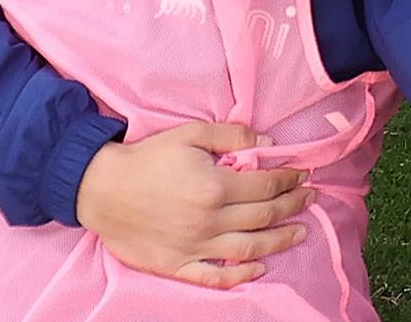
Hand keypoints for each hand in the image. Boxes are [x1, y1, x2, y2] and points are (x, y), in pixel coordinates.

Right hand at [76, 122, 314, 288]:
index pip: (265, 184)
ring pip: (249, 248)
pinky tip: (259, 270)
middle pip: (264, 215)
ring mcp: (195, 246)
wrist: (101, 188)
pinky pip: (216, 276)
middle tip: (309, 198)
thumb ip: (231, 136)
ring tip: (300, 233)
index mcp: (215, 186)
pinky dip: (241, 276)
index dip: (289, 178)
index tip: (302, 174)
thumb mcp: (189, 134)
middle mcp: (210, 219)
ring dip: (280, 241)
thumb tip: (267, 142)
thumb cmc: (145, 158)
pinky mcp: (178, 265)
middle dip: (292, 205)